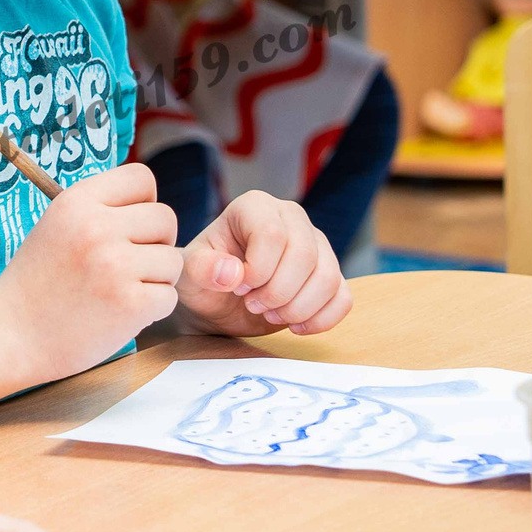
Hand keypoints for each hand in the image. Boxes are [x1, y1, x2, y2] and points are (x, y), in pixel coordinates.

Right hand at [0, 161, 180, 376]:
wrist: (11, 336)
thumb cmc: (38, 283)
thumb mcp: (58, 225)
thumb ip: (100, 209)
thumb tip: (149, 202)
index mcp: (77, 201)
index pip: (141, 178)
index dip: (143, 203)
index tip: (128, 227)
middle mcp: (97, 227)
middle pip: (166, 218)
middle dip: (155, 243)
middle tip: (128, 265)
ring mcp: (115, 265)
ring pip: (173, 260)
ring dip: (156, 279)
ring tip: (120, 291)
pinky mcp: (131, 303)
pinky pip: (169, 296)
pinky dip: (153, 309)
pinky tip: (122, 313)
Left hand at [176, 190, 351, 337]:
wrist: (218, 301)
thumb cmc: (204, 278)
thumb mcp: (189, 273)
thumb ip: (201, 268)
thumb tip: (232, 274)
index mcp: (255, 207)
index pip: (272, 235)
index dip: (257, 270)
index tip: (239, 287)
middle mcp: (291, 217)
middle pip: (304, 256)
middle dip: (277, 293)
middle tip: (252, 305)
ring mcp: (316, 244)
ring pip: (328, 278)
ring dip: (297, 308)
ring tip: (270, 314)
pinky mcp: (329, 273)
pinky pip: (343, 297)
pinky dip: (321, 319)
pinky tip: (295, 325)